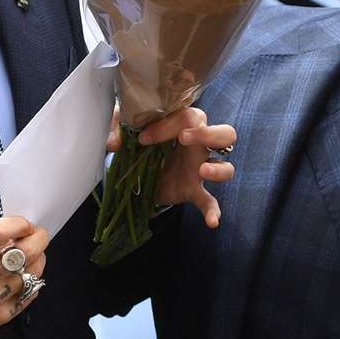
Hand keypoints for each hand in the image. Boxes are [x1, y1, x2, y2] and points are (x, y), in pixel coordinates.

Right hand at [0, 216, 49, 338]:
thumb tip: (7, 230)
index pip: (1, 232)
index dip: (19, 224)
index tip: (24, 225)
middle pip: (25, 252)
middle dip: (38, 238)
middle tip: (38, 235)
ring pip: (33, 272)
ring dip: (38, 260)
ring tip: (33, 256)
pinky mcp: (3, 314)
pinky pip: (30, 293)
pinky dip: (32, 281)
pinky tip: (25, 276)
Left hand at [106, 107, 236, 227]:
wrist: (138, 170)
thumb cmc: (139, 141)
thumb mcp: (123, 129)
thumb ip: (116, 128)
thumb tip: (113, 143)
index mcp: (185, 125)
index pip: (189, 117)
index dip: (167, 125)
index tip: (142, 138)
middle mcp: (198, 146)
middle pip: (225, 133)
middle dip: (207, 133)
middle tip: (183, 138)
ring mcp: (199, 169)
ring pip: (227, 167)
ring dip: (219, 169)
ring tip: (203, 171)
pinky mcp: (193, 191)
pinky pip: (209, 201)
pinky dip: (212, 211)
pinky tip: (212, 221)